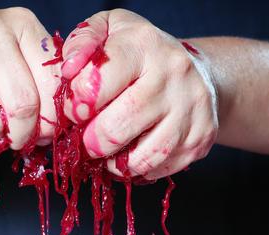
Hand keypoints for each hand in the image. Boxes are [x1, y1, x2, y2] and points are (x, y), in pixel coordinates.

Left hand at [61, 9, 217, 179]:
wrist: (200, 72)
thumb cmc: (143, 54)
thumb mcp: (111, 29)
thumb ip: (83, 41)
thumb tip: (68, 69)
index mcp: (144, 44)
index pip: (95, 84)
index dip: (75, 105)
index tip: (74, 110)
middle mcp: (172, 74)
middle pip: (116, 128)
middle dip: (91, 142)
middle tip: (85, 140)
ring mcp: (190, 109)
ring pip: (140, 158)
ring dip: (114, 163)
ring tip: (106, 152)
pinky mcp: (201, 137)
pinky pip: (158, 168)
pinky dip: (137, 170)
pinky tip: (130, 156)